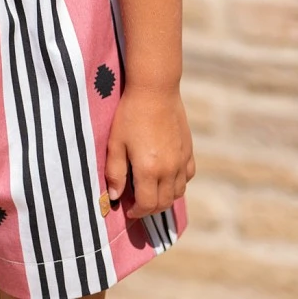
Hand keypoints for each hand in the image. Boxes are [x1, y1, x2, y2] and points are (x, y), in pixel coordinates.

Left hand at [104, 85, 195, 219]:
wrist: (155, 90)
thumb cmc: (130, 114)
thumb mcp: (116, 142)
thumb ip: (115, 172)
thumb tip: (114, 197)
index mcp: (149, 170)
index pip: (146, 204)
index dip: (136, 212)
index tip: (127, 210)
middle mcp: (169, 170)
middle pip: (163, 202)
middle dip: (149, 208)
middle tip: (136, 203)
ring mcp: (181, 161)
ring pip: (178, 193)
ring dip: (164, 198)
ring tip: (150, 191)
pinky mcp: (188, 151)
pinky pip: (187, 177)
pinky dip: (178, 183)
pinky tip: (166, 176)